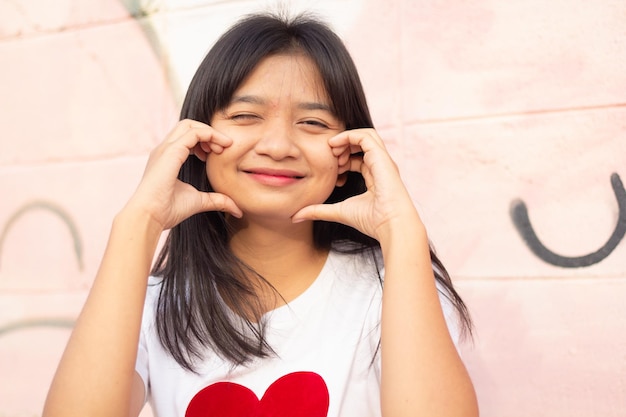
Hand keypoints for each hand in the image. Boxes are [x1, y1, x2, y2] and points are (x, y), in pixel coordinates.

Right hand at [124, 119, 241, 230]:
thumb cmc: (167, 210)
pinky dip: (209, 135)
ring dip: (210, 132)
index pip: (186, 136)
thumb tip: (237, 209)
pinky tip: (218, 149)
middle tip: (222, 148)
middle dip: (208, 132)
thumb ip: (216, 200)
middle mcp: (164, 149)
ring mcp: (165, 149)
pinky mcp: (171, 152)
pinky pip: (193, 133)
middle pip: (187, 125)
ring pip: (189, 125)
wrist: (149, 216)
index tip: (218, 154)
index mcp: (167, 158)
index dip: (205, 140)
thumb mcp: (198, 202)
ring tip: (223, 147)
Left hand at [292, 128, 421, 240]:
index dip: (341, 159)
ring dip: (345, 139)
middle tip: (329, 157)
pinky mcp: (382, 157)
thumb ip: (318, 211)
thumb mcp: (337, 212)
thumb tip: (295, 216)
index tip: (330, 169)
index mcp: (375, 176)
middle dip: (343, 146)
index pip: (358, 158)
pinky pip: (365, 136)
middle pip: (361, 144)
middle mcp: (380, 166)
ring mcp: (382, 160)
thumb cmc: (370, 221)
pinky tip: (335, 146)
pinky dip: (349, 136)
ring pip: (364, 135)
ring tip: (332, 151)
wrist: (390, 225)